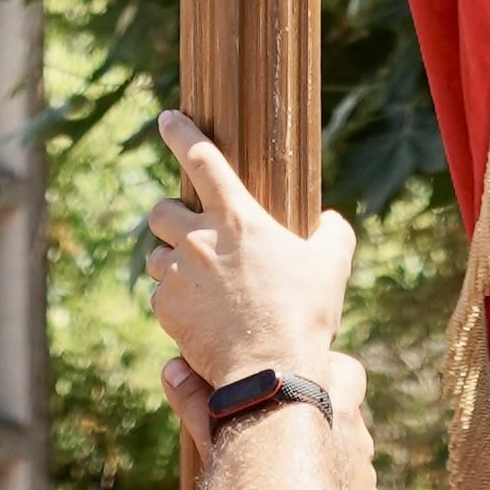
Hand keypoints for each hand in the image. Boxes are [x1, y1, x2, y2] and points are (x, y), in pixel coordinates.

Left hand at [146, 119, 357, 393]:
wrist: (271, 370)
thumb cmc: (304, 313)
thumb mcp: (332, 264)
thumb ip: (333, 232)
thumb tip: (330, 221)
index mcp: (237, 217)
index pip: (201, 158)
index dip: (180, 133)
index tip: (167, 119)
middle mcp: (199, 239)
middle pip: (161, 210)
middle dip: (169, 216)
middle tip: (189, 232)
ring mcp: (178, 275)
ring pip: (156, 256)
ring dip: (171, 263)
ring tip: (199, 283)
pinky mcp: (166, 310)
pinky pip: (159, 296)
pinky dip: (172, 301)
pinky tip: (197, 315)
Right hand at [166, 351, 385, 489]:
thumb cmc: (250, 483)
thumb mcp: (217, 436)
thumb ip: (197, 400)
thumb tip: (172, 369)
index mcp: (333, 397)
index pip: (345, 370)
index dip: (321, 378)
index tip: (289, 392)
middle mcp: (357, 431)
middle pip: (346, 413)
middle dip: (320, 422)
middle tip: (282, 437)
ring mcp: (366, 472)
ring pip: (351, 455)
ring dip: (328, 460)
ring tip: (288, 481)